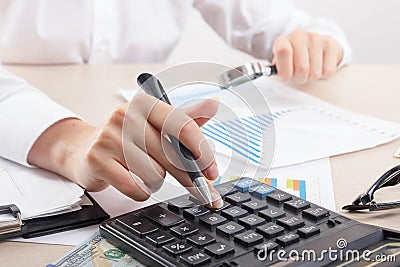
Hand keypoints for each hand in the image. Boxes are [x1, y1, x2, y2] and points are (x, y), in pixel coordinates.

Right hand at [28, 95, 222, 207]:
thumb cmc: (126, 137)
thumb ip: (185, 118)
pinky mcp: (97, 159)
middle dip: (189, 177)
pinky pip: (136, 188)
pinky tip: (133, 180)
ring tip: (144, 171)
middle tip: (202, 190)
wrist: (83, 148)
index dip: (202, 152)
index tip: (212, 171)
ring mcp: (109, 137)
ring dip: (156, 181)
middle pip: (172, 155)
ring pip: (155, 174)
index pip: (182, 126)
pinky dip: (141, 191)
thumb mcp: (156, 124)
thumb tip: (212, 105)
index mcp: (145, 104)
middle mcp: (126, 116)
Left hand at [272, 29, 343, 83]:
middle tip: (299, 74)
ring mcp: (316, 38)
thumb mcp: (280, 64)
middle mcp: (299, 36)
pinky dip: (324, 73)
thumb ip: (275, 70)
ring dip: (312, 76)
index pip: (283, 51)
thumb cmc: (293, 59)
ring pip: (315, 72)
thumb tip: (267, 74)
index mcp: (282, 41)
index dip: (285, 71)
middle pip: (302, 68)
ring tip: (309, 68)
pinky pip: (328, 70)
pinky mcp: (331, 44)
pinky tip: (320, 65)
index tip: (286, 76)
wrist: (312, 46)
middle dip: (300, 78)